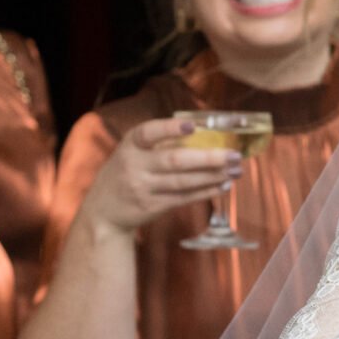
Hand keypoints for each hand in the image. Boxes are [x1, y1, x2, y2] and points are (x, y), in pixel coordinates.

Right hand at [78, 115, 243, 235]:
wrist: (103, 211)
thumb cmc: (128, 172)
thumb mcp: (133, 152)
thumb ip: (162, 143)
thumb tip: (209, 135)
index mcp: (131, 145)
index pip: (148, 132)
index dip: (170, 128)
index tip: (193, 127)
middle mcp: (134, 165)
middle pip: (175, 160)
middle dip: (208, 158)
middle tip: (235, 154)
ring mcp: (142, 188)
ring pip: (184, 182)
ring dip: (214, 176)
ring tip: (236, 171)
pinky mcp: (151, 207)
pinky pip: (183, 198)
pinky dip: (206, 192)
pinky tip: (223, 186)